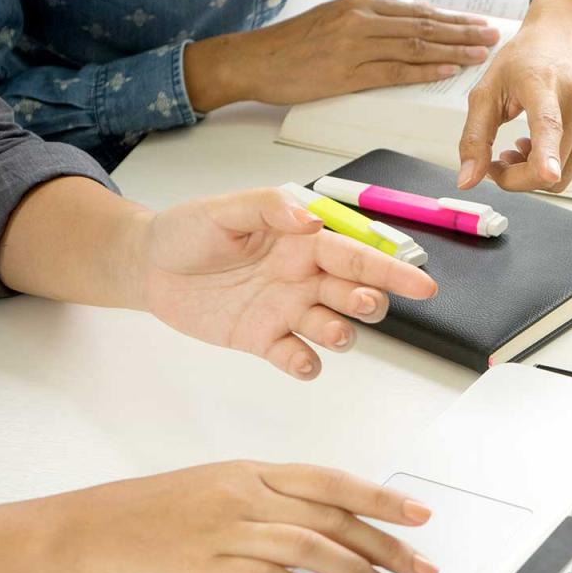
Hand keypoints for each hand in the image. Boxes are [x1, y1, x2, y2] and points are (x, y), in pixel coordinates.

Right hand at [52, 462, 436, 572]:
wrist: (87, 528)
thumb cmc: (151, 513)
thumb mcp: (218, 489)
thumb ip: (269, 500)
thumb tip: (323, 523)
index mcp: (253, 473)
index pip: (333, 482)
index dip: (382, 498)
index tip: (420, 515)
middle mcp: (247, 495)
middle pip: (333, 516)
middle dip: (387, 543)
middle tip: (421, 566)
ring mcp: (227, 530)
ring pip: (311, 544)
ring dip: (356, 570)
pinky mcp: (207, 566)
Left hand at [135, 187, 438, 378]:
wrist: (148, 267)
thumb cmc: (187, 231)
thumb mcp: (224, 209)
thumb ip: (268, 209)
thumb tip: (309, 220)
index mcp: (303, 243)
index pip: (357, 256)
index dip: (392, 271)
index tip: (423, 284)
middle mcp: (304, 279)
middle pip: (357, 294)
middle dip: (371, 303)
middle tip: (361, 303)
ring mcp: (286, 311)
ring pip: (334, 328)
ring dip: (342, 333)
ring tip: (334, 333)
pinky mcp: (264, 340)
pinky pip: (296, 357)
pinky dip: (305, 363)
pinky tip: (302, 360)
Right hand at [184, 0, 500, 110]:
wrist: (254, 59)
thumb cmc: (291, 45)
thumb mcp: (332, 20)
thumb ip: (367, 22)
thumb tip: (400, 24)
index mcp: (360, 6)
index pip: (417, 12)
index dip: (451, 19)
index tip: (476, 23)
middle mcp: (361, 20)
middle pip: (424, 26)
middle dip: (462, 31)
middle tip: (492, 35)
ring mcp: (355, 46)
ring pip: (416, 46)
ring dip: (453, 50)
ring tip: (480, 53)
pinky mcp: (347, 73)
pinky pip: (395, 71)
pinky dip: (425, 71)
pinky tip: (447, 71)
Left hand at [458, 0, 571, 192]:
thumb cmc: (529, 57)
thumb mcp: (489, 87)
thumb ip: (474, 136)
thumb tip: (467, 181)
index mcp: (543, 83)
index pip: (547, 124)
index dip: (546, 154)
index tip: (548, 173)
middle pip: (549, 171)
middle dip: (518, 177)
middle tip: (502, 157)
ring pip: (564, 177)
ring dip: (537, 172)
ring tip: (524, 143)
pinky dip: (558, 163)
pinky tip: (548, 139)